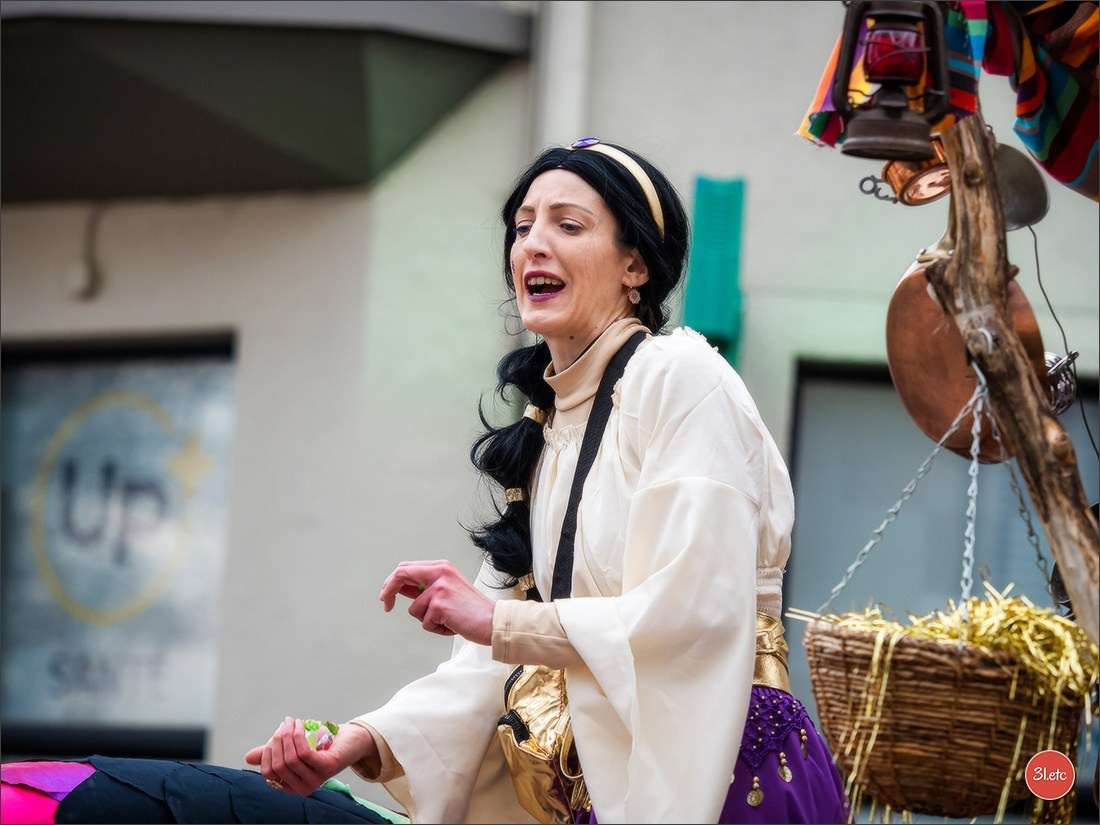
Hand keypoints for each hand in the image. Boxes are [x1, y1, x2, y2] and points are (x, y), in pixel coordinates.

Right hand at [244, 717, 376, 795]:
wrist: (347, 738)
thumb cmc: (319, 743)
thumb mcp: (292, 747)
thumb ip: (272, 753)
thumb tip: (249, 758)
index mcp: (291, 785)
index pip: (268, 771)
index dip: (268, 751)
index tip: (277, 734)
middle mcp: (302, 788)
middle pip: (278, 764)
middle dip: (278, 740)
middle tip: (285, 724)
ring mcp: (315, 780)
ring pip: (290, 758)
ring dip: (288, 735)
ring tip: (293, 722)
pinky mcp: (326, 768)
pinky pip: (303, 754)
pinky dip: (298, 736)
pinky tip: (300, 725)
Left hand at [379, 559, 494, 645]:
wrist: (492, 621)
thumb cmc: (471, 610)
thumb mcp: (447, 591)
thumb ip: (425, 588)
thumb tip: (399, 589)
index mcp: (441, 567)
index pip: (407, 567)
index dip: (392, 581)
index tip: (386, 595)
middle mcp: (440, 573)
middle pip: (400, 575)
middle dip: (389, 592)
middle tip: (386, 605)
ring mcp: (439, 588)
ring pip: (414, 609)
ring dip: (427, 621)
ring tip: (448, 620)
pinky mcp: (439, 605)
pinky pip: (425, 623)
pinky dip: (437, 629)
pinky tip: (452, 625)